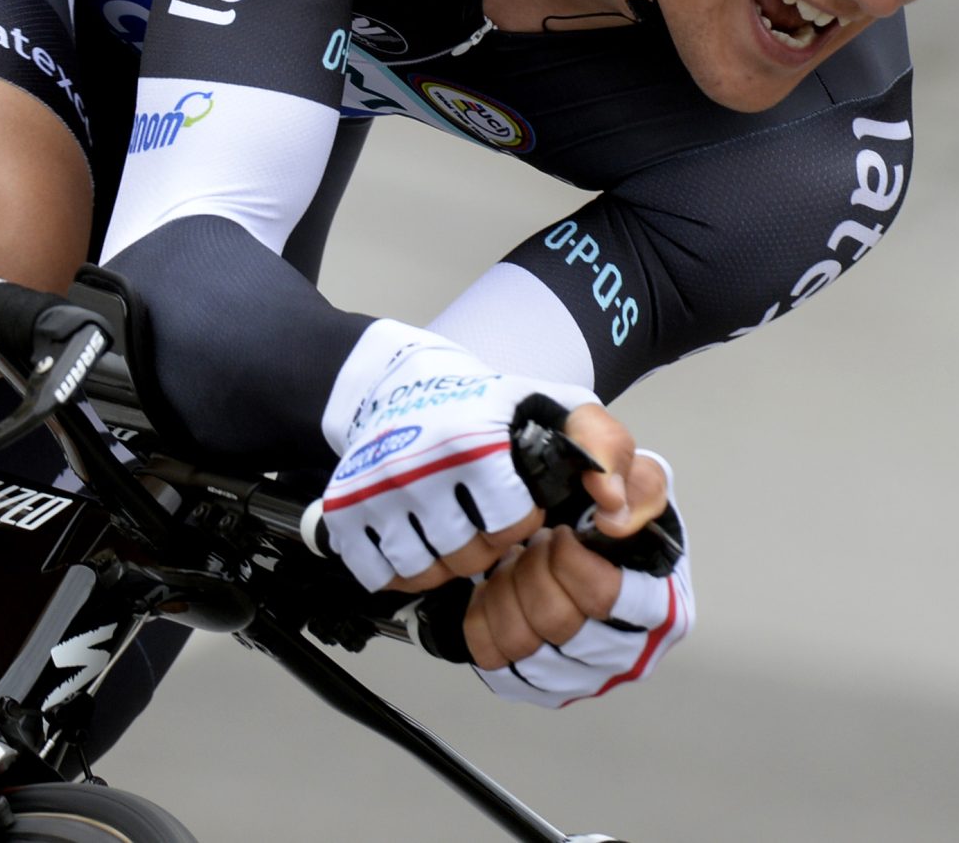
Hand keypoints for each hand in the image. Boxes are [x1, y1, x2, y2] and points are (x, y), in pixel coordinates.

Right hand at [314, 326, 635, 593]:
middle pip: (467, 556)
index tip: (514, 497)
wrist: (397, 383)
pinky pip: (378, 574)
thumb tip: (614, 509)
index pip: (511, 526)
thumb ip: (606, 446)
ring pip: (423, 571)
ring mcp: (375, 490)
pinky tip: (412, 536)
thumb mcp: (558, 406)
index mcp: (472, 441)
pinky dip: (397, 567)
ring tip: (448, 524)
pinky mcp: (344, 508)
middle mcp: (417, 466)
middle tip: (478, 511)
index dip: (520, 519)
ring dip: (442, 559)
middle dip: (482, 543)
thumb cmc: (485, 402)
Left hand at [463, 455, 694, 707]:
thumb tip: (612, 511)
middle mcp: (629, 655)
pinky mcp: (542, 687)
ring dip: (509, 591)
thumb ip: (620, 462)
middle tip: (539, 542)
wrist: (565, 520)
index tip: (562, 531)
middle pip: (557, 624)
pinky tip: (504, 590)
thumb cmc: (601, 498)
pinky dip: (486, 617)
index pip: (606, 597)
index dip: (570, 559)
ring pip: (522, 648)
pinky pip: (494, 661)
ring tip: (521, 563)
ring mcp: (585, 678)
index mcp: (665, 608)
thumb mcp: (617, 456)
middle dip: (535, 569)